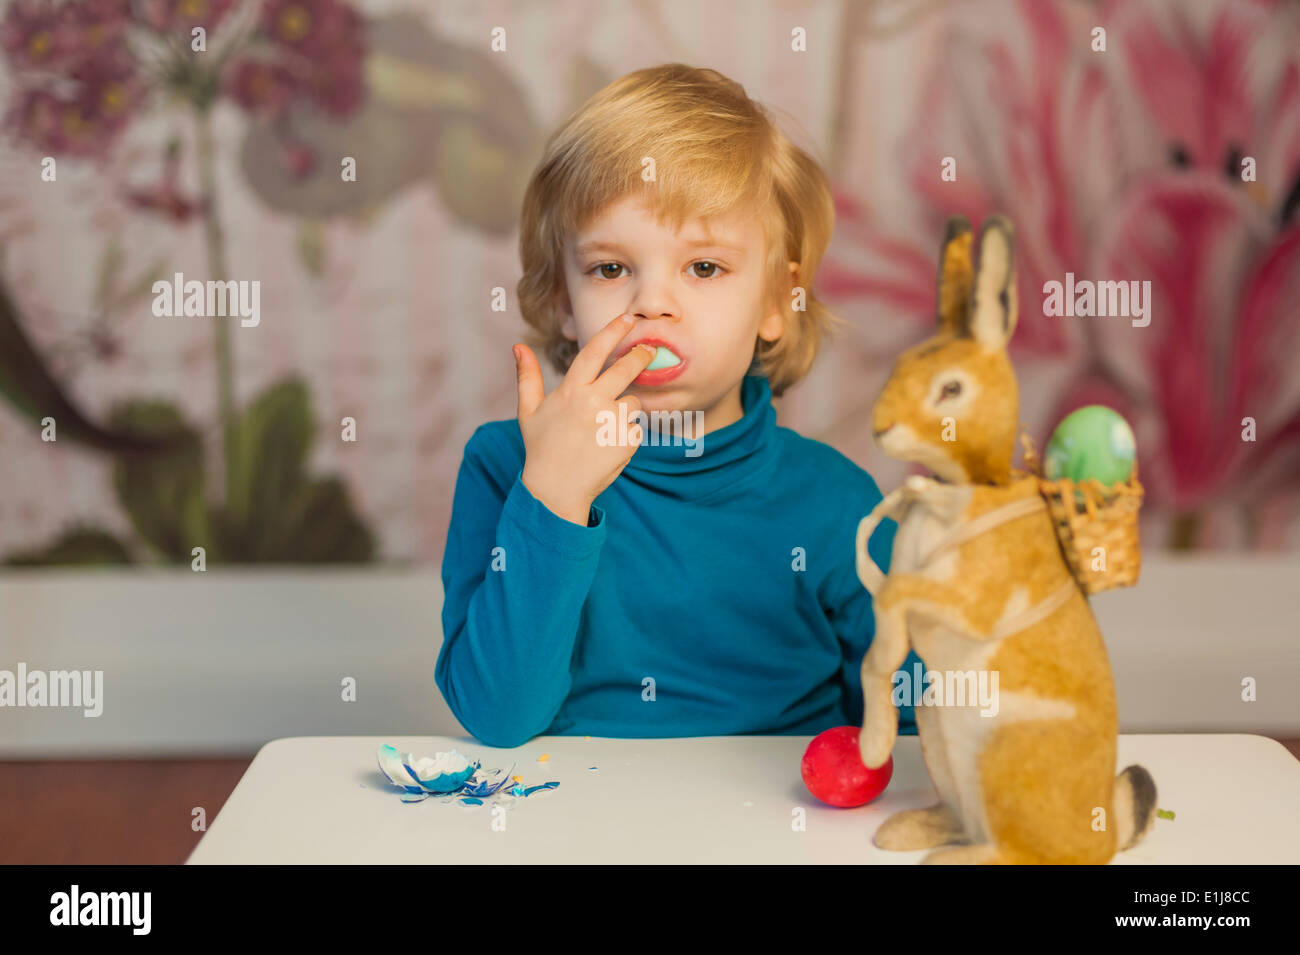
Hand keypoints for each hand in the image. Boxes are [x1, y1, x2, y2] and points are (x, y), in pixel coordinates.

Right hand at [514, 314, 655, 524]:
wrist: (556, 490)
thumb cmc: (541, 448)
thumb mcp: (529, 411)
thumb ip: (527, 376)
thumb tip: (518, 346)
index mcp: (571, 391)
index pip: (595, 351)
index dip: (613, 331)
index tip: (628, 319)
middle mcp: (593, 402)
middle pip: (626, 368)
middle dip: (641, 355)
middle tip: (649, 350)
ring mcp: (612, 422)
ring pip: (633, 401)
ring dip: (625, 409)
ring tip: (602, 429)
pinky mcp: (627, 441)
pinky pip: (636, 428)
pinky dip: (627, 434)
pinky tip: (608, 447)